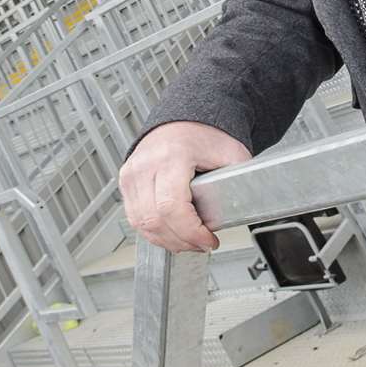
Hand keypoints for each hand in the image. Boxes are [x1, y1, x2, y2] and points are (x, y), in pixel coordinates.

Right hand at [118, 121, 251, 251]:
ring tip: (190, 242)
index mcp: (171, 155)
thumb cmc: (205, 134)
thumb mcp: (231, 154)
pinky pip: (135, 218)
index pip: (171, 206)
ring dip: (168, 241)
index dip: (190, 232)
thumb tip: (239, 213)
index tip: (208, 241)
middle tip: (203, 244)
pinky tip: (173, 235)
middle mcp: (145, 165)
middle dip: (183, 241)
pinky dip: (154, 233)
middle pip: (155, 220)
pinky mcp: (126, 183)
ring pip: (142, 224)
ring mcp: (131, 174)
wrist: (183, 121)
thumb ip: (237, 183)